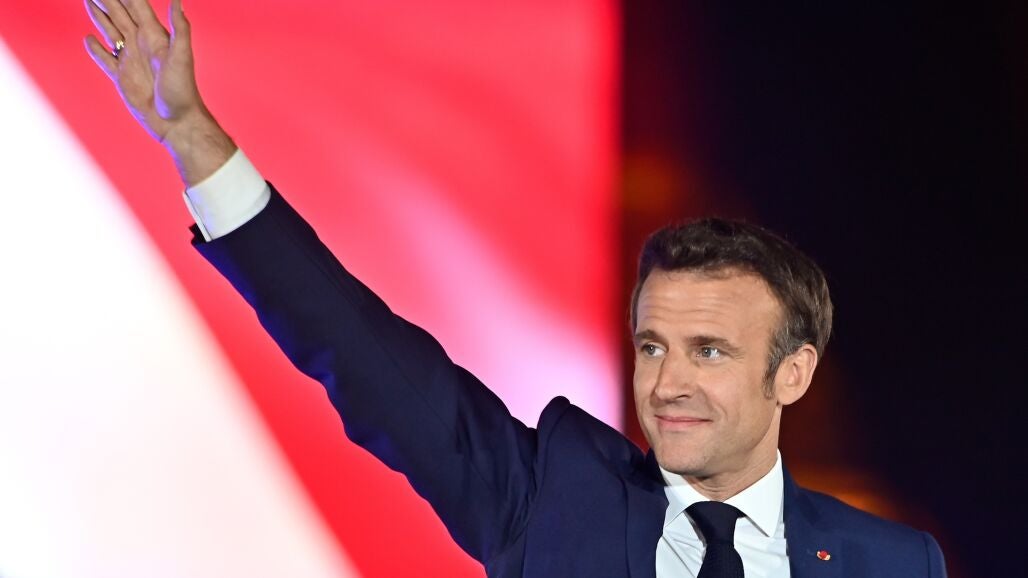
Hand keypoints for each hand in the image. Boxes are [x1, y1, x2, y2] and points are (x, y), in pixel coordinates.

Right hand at [84, 0, 233, 184]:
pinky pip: (105, 59)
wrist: (177, 122)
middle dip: (108, 0)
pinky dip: (96, 49)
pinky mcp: (122, 78)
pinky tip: (89, 39)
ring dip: (99, 16)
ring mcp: (131, 60)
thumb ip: (180, 29)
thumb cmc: (183, 91)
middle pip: (119, 14)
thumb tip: (177, 0)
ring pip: (110, 31)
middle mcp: (141, 45)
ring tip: (88, 1)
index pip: (136, 6)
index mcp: (154, 36)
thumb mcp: (182, 57)